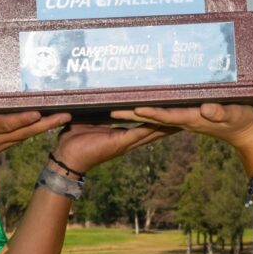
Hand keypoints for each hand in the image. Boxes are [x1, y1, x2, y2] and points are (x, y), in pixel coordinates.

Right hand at [0, 78, 70, 174]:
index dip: (22, 119)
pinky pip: (17, 140)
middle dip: (45, 124)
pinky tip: (41, 126)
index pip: (4, 124)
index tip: (38, 112)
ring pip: (23, 137)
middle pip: (22, 132)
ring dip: (42, 129)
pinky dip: (31, 133)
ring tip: (61, 119)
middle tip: (66, 115)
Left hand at [53, 122, 176, 173]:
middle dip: (170, 124)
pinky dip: (151, 127)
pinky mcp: (120, 142)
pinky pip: (139, 132)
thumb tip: (98, 95)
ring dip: (166, 125)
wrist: (66, 158)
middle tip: (186, 115)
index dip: (158, 119)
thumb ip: (98, 110)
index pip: (145, 125)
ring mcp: (125, 142)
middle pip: (155, 131)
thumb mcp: (89, 120)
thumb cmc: (74, 141)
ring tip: (182, 119)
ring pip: (151, 132)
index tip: (170, 110)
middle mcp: (127, 140)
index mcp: (122, 135)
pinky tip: (164, 122)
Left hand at [109, 103, 252, 149]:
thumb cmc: (243, 120)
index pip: (166, 116)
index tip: (133, 109)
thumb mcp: (235, 114)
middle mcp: (185, 120)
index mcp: (193, 120)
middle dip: (132, 113)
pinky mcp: (188, 116)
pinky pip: (166, 113)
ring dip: (138, 112)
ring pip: (156, 115)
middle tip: (110, 109)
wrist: (246, 131)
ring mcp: (185, 119)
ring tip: (118, 106)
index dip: (149, 113)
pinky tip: (142, 105)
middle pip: (154, 117)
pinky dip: (152, 110)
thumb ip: (221, 112)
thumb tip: (204, 110)